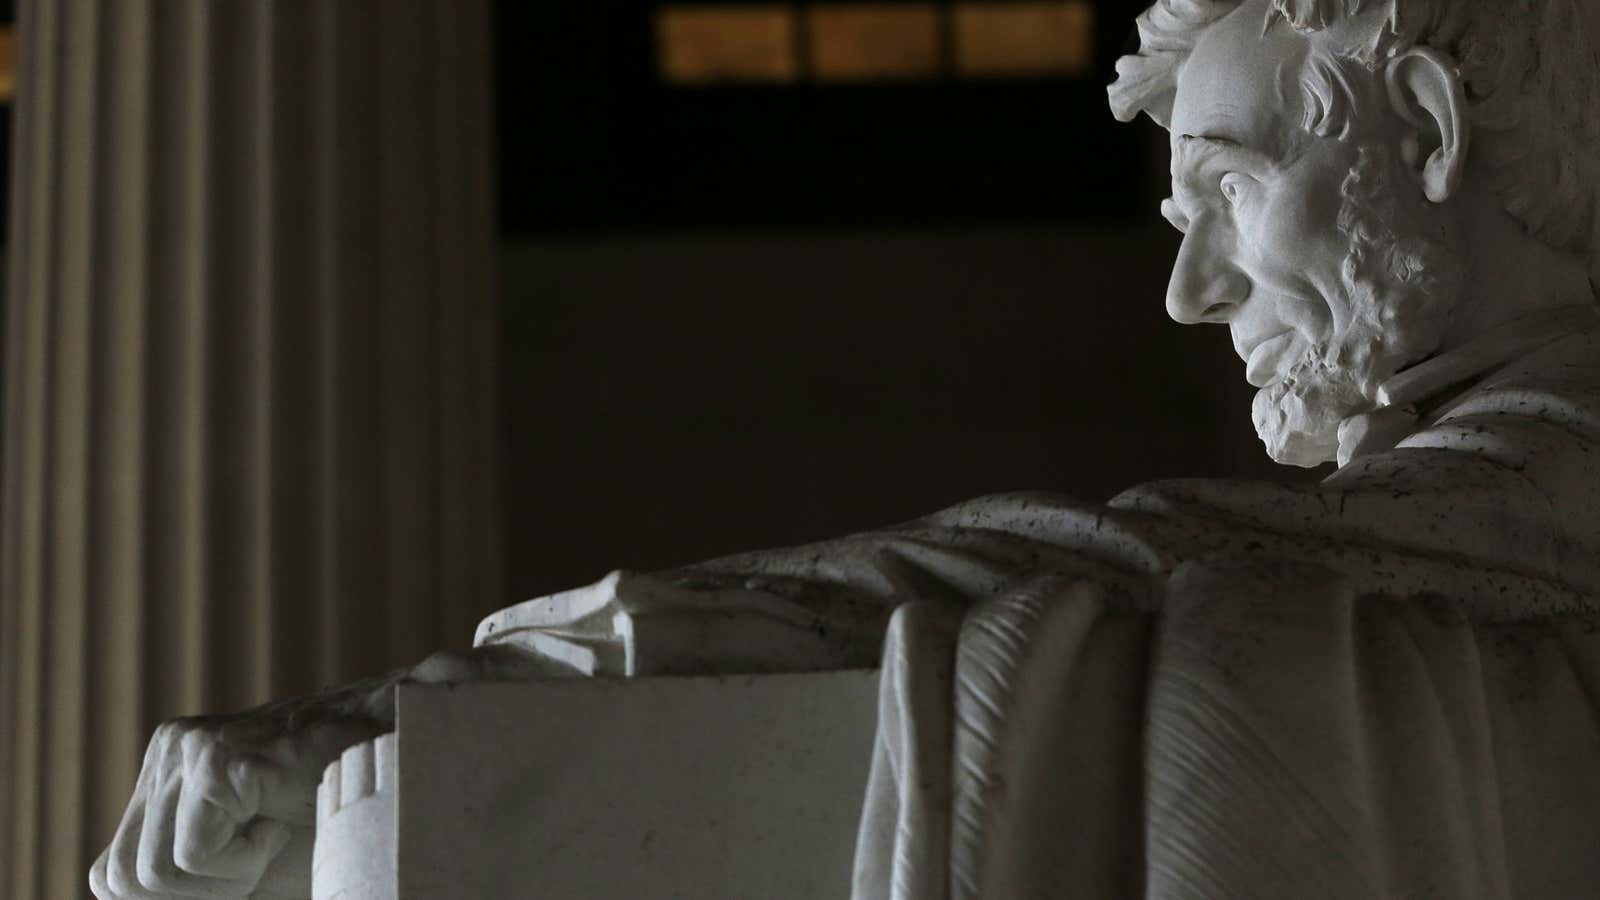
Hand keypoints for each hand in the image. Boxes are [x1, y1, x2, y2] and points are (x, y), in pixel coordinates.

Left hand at [89, 712, 367, 898]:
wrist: (404, 766)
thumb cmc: (334, 822)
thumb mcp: (240, 864)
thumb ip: (185, 883)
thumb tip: (134, 897)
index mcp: (166, 773)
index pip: (112, 875)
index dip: (179, 899)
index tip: (249, 861)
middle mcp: (168, 750)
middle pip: (121, 880)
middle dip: (198, 895)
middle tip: (261, 855)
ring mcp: (186, 749)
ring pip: (152, 876)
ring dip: (223, 881)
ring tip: (271, 836)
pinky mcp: (215, 760)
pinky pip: (192, 858)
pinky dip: (242, 865)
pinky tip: (278, 824)